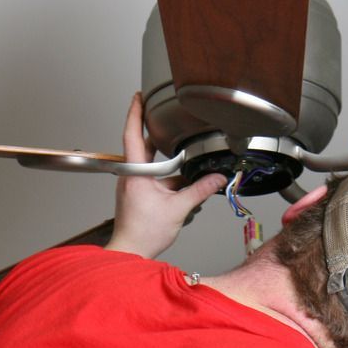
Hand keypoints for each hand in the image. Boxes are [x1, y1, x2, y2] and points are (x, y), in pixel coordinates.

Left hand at [105, 93, 224, 258]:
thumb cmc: (143, 233)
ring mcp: (133, 184)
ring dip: (163, 157)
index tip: (139, 96)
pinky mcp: (137, 194)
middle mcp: (131, 175)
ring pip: (149, 163)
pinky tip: (180, 179)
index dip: (135, 112)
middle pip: (142, 144)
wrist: (130, 251)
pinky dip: (165, 175)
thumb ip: (199, 190)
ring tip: (179, 147)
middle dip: (154, 130)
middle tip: (164, 114)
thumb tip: (217, 179)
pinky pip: (152, 177)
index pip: (132, 134)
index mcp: (135, 172)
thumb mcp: (177, 209)